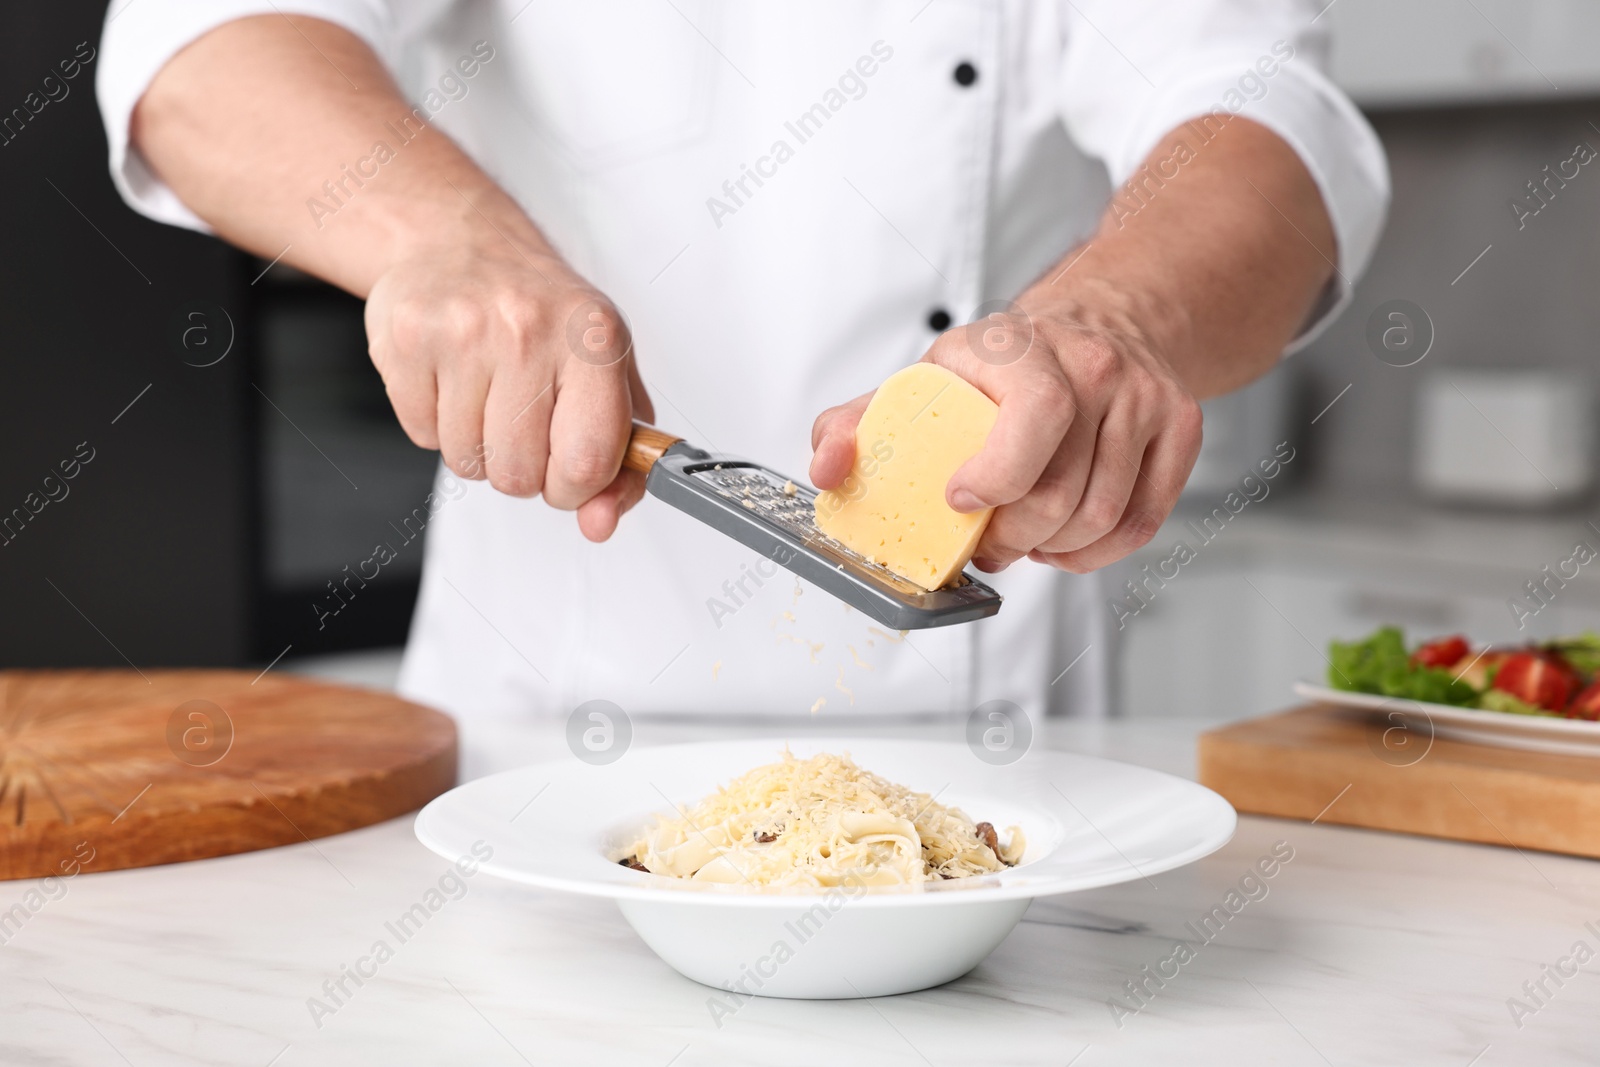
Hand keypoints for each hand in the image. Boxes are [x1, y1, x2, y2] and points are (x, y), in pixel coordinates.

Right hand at [364, 243, 652, 540]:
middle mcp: (527, 329)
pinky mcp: (406, 340)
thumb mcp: (605, 373)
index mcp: (593, 339)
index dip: (576, 488)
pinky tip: (451, 380)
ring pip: (468, 462)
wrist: (461, 241)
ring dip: (478, 446)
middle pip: (519, 475)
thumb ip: (620, 458)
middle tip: (523, 421)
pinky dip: (438, 425)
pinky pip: (423, 437)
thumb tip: (600, 523)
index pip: (588, 462)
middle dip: (523, 468)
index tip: (569, 470)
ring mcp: (461, 332)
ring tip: (486, 394)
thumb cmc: (542, 314)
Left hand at [810, 283, 1201, 573]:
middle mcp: (1094, 366)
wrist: (1099, 322)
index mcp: (1022, 349)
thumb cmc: (1002, 366)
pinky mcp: (1181, 427)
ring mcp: (1144, 397)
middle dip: (1012, 537)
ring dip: (1052, 549)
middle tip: (986, 542)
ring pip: (1100, 517)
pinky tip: (1065, 540)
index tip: (961, 500)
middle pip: (1061, 492)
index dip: (998, 477)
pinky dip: (1096, 552)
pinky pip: (1140, 522)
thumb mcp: (924, 380)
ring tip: (1023, 538)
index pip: (1034, 417)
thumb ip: (860, 424)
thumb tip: (826, 470)